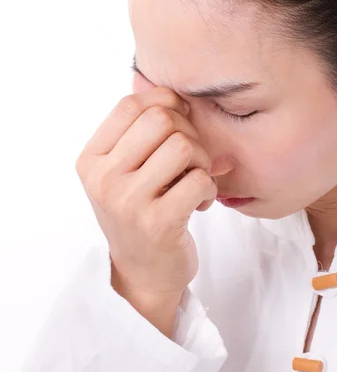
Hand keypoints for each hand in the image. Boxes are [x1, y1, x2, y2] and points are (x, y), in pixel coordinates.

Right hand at [75, 85, 216, 299]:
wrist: (143, 272)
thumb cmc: (140, 213)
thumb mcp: (126, 173)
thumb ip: (144, 135)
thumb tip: (187, 99)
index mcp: (92, 159)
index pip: (131, 105)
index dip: (166, 102)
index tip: (181, 122)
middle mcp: (103, 179)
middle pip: (161, 120)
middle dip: (188, 134)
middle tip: (191, 159)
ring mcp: (128, 202)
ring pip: (183, 146)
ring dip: (201, 162)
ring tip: (195, 181)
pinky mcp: (158, 222)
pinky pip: (199, 179)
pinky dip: (209, 188)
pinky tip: (200, 202)